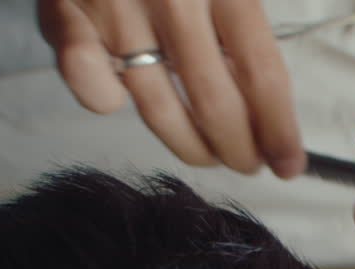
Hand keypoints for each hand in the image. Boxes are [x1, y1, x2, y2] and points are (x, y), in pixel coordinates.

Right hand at [37, 0, 304, 177]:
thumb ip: (247, 16)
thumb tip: (271, 88)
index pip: (263, 75)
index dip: (279, 129)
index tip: (289, 162)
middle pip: (215, 102)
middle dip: (239, 148)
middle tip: (251, 165)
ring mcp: (114, 6)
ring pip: (157, 103)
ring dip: (188, 144)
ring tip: (210, 156)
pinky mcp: (65, 11)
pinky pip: (86, 79)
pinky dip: (104, 100)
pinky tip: (122, 105)